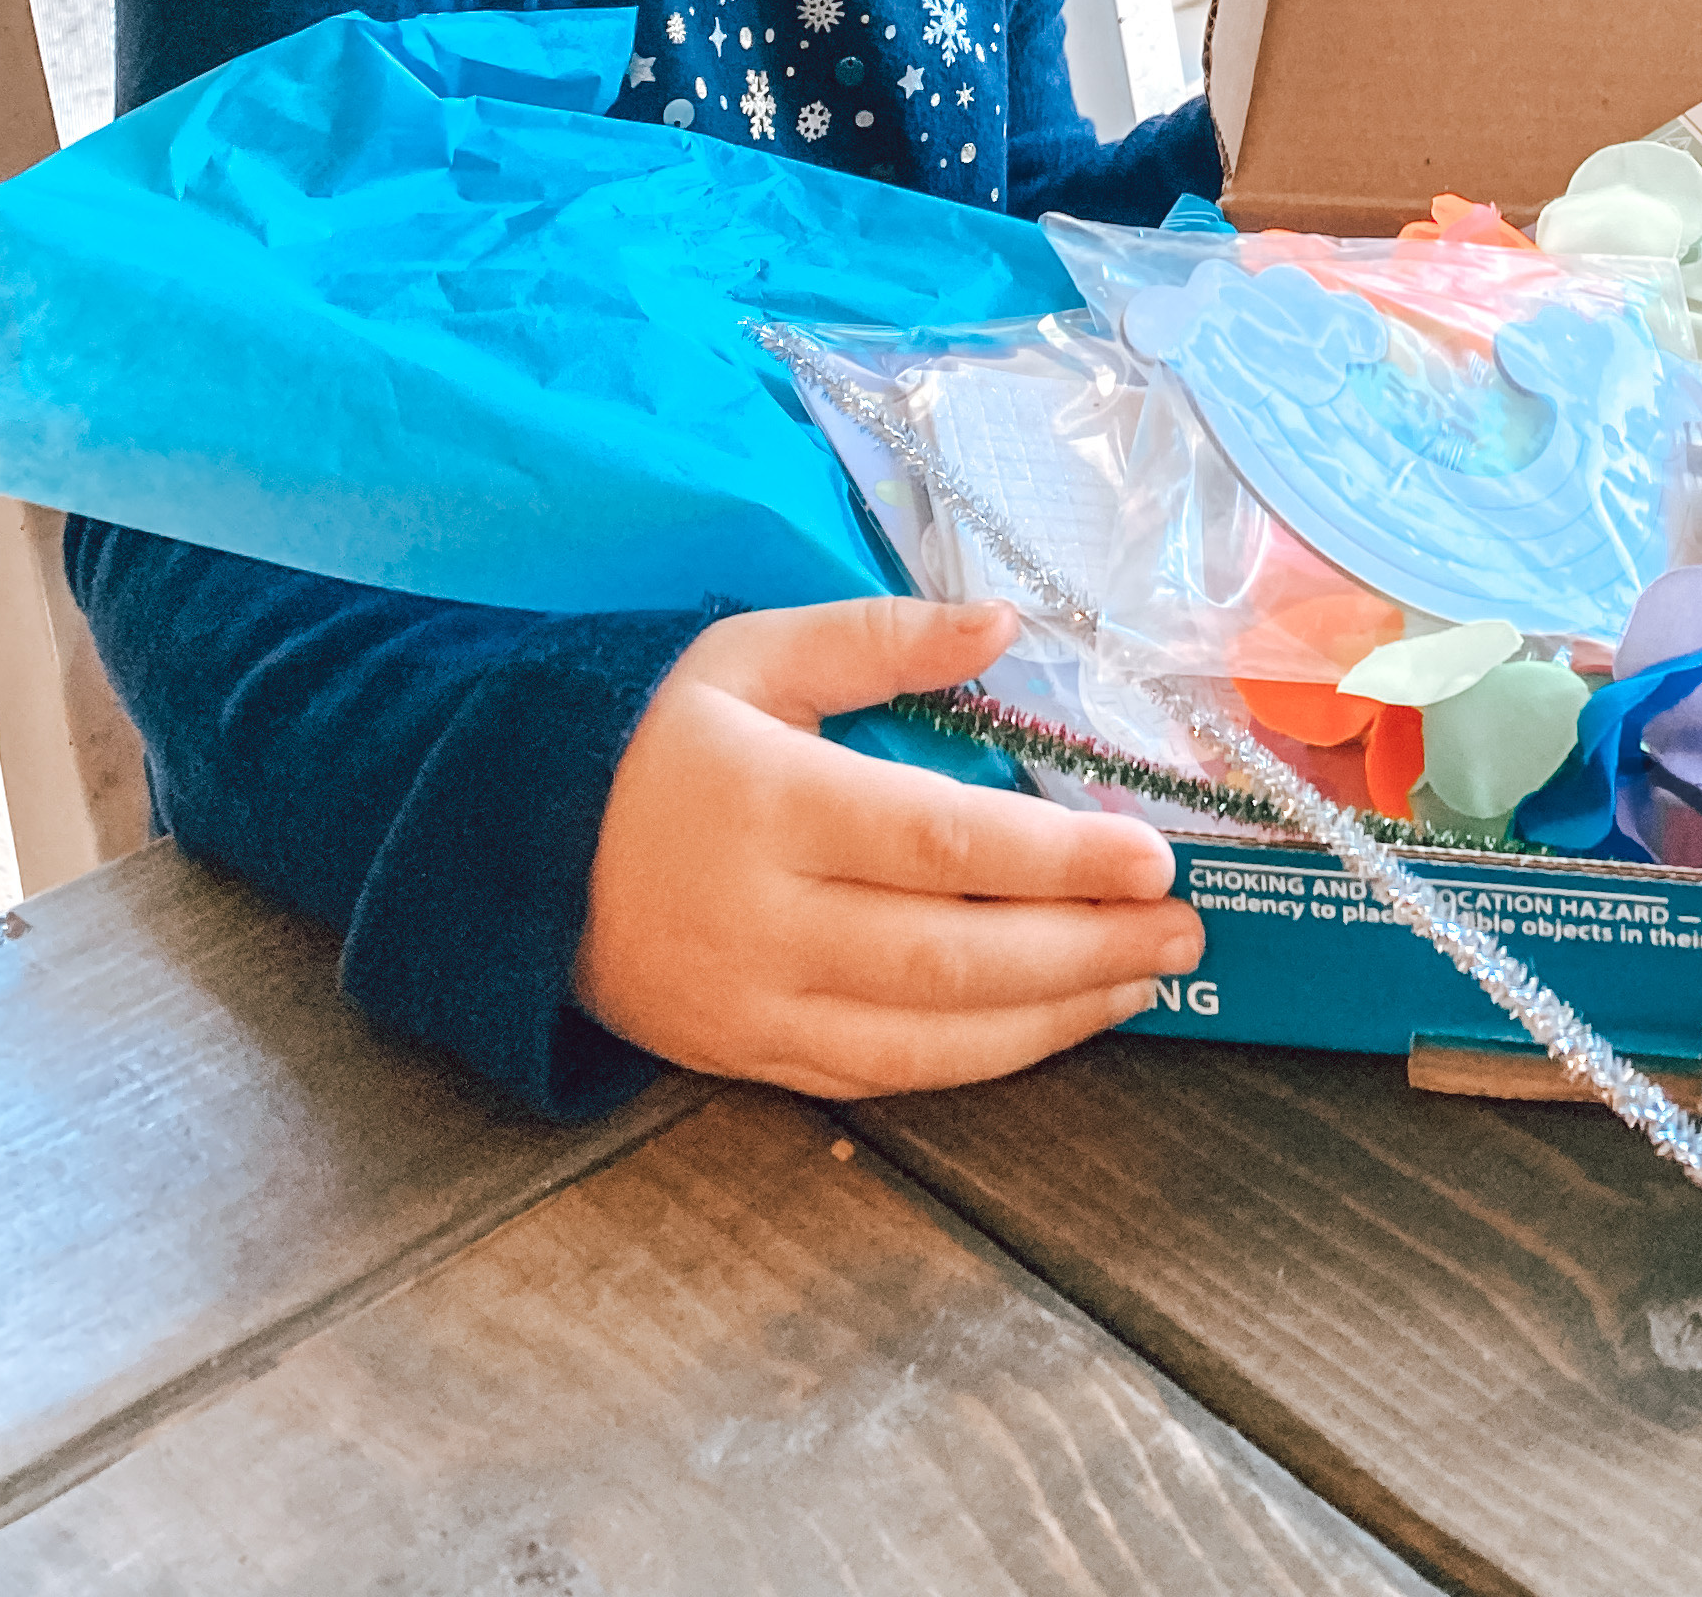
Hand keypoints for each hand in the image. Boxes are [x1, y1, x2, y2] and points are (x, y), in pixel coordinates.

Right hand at [575, 596, 1202, 1096]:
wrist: (516, 854)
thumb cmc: (653, 738)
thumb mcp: (751, 653)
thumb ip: (880, 637)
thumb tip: (1004, 623)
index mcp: (770, 803)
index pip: (940, 841)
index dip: (1056, 859)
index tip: (1152, 856)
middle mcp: (764, 920)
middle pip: (951, 954)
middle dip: (1084, 948)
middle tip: (1186, 927)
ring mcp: (754, 1006)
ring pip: (929, 1037)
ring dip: (1055, 1015)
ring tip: (1149, 978)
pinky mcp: (749, 1058)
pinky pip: (885, 1077)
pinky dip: (983, 1060)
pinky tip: (1055, 1023)